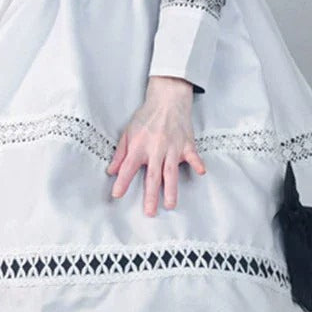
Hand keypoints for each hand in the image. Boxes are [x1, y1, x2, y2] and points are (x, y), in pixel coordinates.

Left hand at [107, 77, 207, 215]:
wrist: (167, 99)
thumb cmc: (147, 116)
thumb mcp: (128, 132)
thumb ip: (120, 153)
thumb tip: (111, 171)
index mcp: (139, 146)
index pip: (128, 167)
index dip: (122, 181)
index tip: (117, 194)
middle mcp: (155, 149)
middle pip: (152, 175)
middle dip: (150, 195)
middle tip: (149, 212)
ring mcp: (172, 147)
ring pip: (171, 171)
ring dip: (171, 189)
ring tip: (170, 205)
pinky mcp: (186, 143)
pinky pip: (193, 155)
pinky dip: (197, 163)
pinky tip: (201, 172)